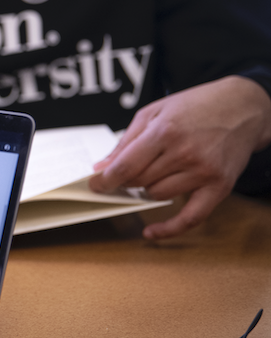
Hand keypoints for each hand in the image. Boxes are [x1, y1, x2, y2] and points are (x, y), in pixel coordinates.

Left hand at [89, 76, 270, 239]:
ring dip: (146, 190)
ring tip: (151, 175)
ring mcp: (203, 172)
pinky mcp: (219, 186)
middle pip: (139, 181)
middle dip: (125, 181)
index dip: (105, 179)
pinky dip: (169, 228)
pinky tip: (150, 232)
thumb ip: (127, 141)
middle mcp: (184, 153)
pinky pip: (191, 217)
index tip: (94, 185)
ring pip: (157, 195)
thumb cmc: (196, 105)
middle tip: (121, 176)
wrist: (243, 107)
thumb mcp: (154, 112)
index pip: (126, 166)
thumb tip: (103, 166)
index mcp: (165, 131)